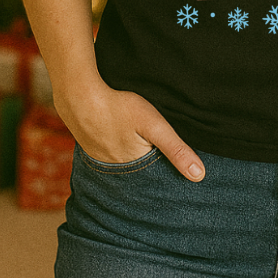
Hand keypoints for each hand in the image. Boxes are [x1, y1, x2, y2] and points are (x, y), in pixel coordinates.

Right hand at [54, 78, 205, 181]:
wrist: (78, 97)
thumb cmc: (118, 108)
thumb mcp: (154, 125)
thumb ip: (176, 149)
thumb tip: (199, 175)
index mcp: (135, 171)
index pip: (158, 181)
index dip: (170, 175)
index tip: (182, 175)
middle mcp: (118, 173)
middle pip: (142, 175)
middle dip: (153, 171)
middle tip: (163, 159)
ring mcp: (103, 162)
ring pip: (127, 167)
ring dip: (137, 163)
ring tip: (145, 152)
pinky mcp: (93, 150)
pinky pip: (112, 158)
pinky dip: (121, 153)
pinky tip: (124, 142)